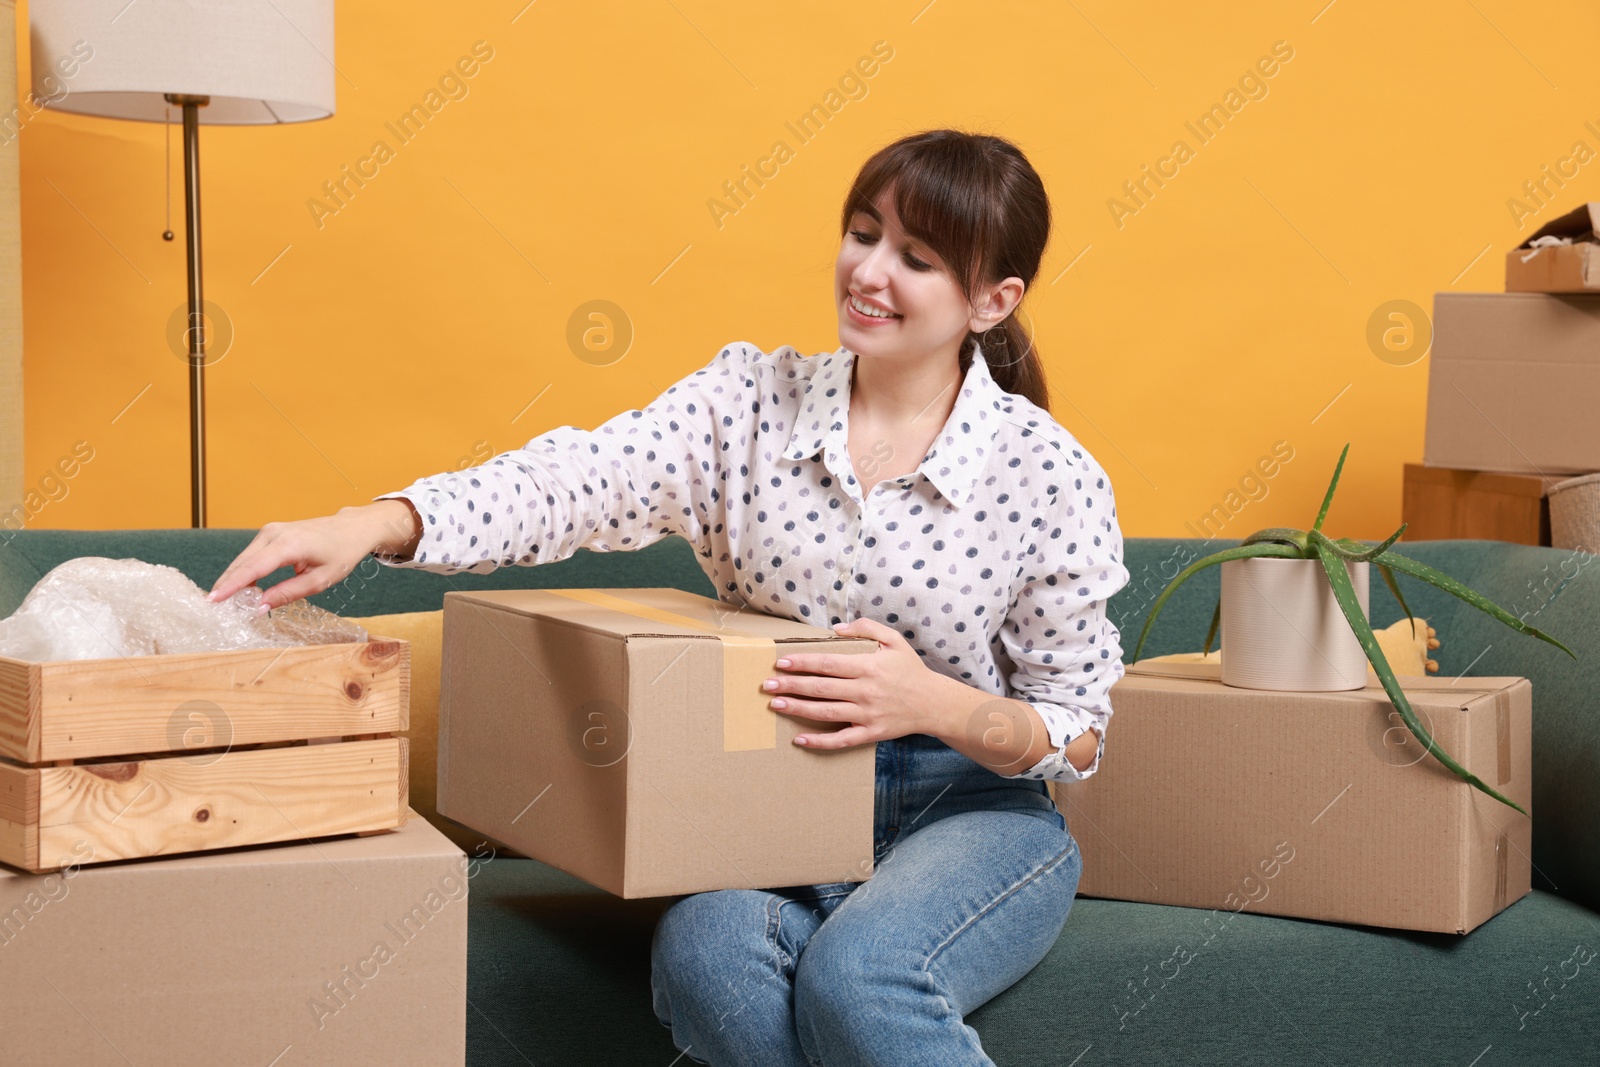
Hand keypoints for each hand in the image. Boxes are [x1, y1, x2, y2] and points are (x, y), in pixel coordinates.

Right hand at [206, 501, 419, 611]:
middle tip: (215, 609)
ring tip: (227, 603)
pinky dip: (244, 571)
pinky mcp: (270, 532)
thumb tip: (260, 607)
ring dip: (234, 580)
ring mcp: (271, 530)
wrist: (350, 529)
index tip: (213, 600)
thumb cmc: (341, 553)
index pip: (253, 568)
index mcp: (290, 545)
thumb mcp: (320, 580)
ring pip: (243, 559)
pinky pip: (251, 555)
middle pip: (242, 563)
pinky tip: (243, 589)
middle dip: (227, 585)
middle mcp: (275, 533)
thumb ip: (288, 593)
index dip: (232, 585)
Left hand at [763, 616, 951, 748]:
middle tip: (767, 685)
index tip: (781, 662)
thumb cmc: (910, 670)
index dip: (802, 663)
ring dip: (798, 709)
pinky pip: (841, 740)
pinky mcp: (870, 733)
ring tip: (775, 705)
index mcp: (868, 666)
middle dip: (791, 686)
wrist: (933, 703)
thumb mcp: (894, 640)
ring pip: (825, 713)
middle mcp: (865, 691)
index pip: (827, 664)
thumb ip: (867, 628)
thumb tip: (837, 629)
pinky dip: (819, 742)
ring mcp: (866, 714)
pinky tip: (799, 740)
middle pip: (821, 688)